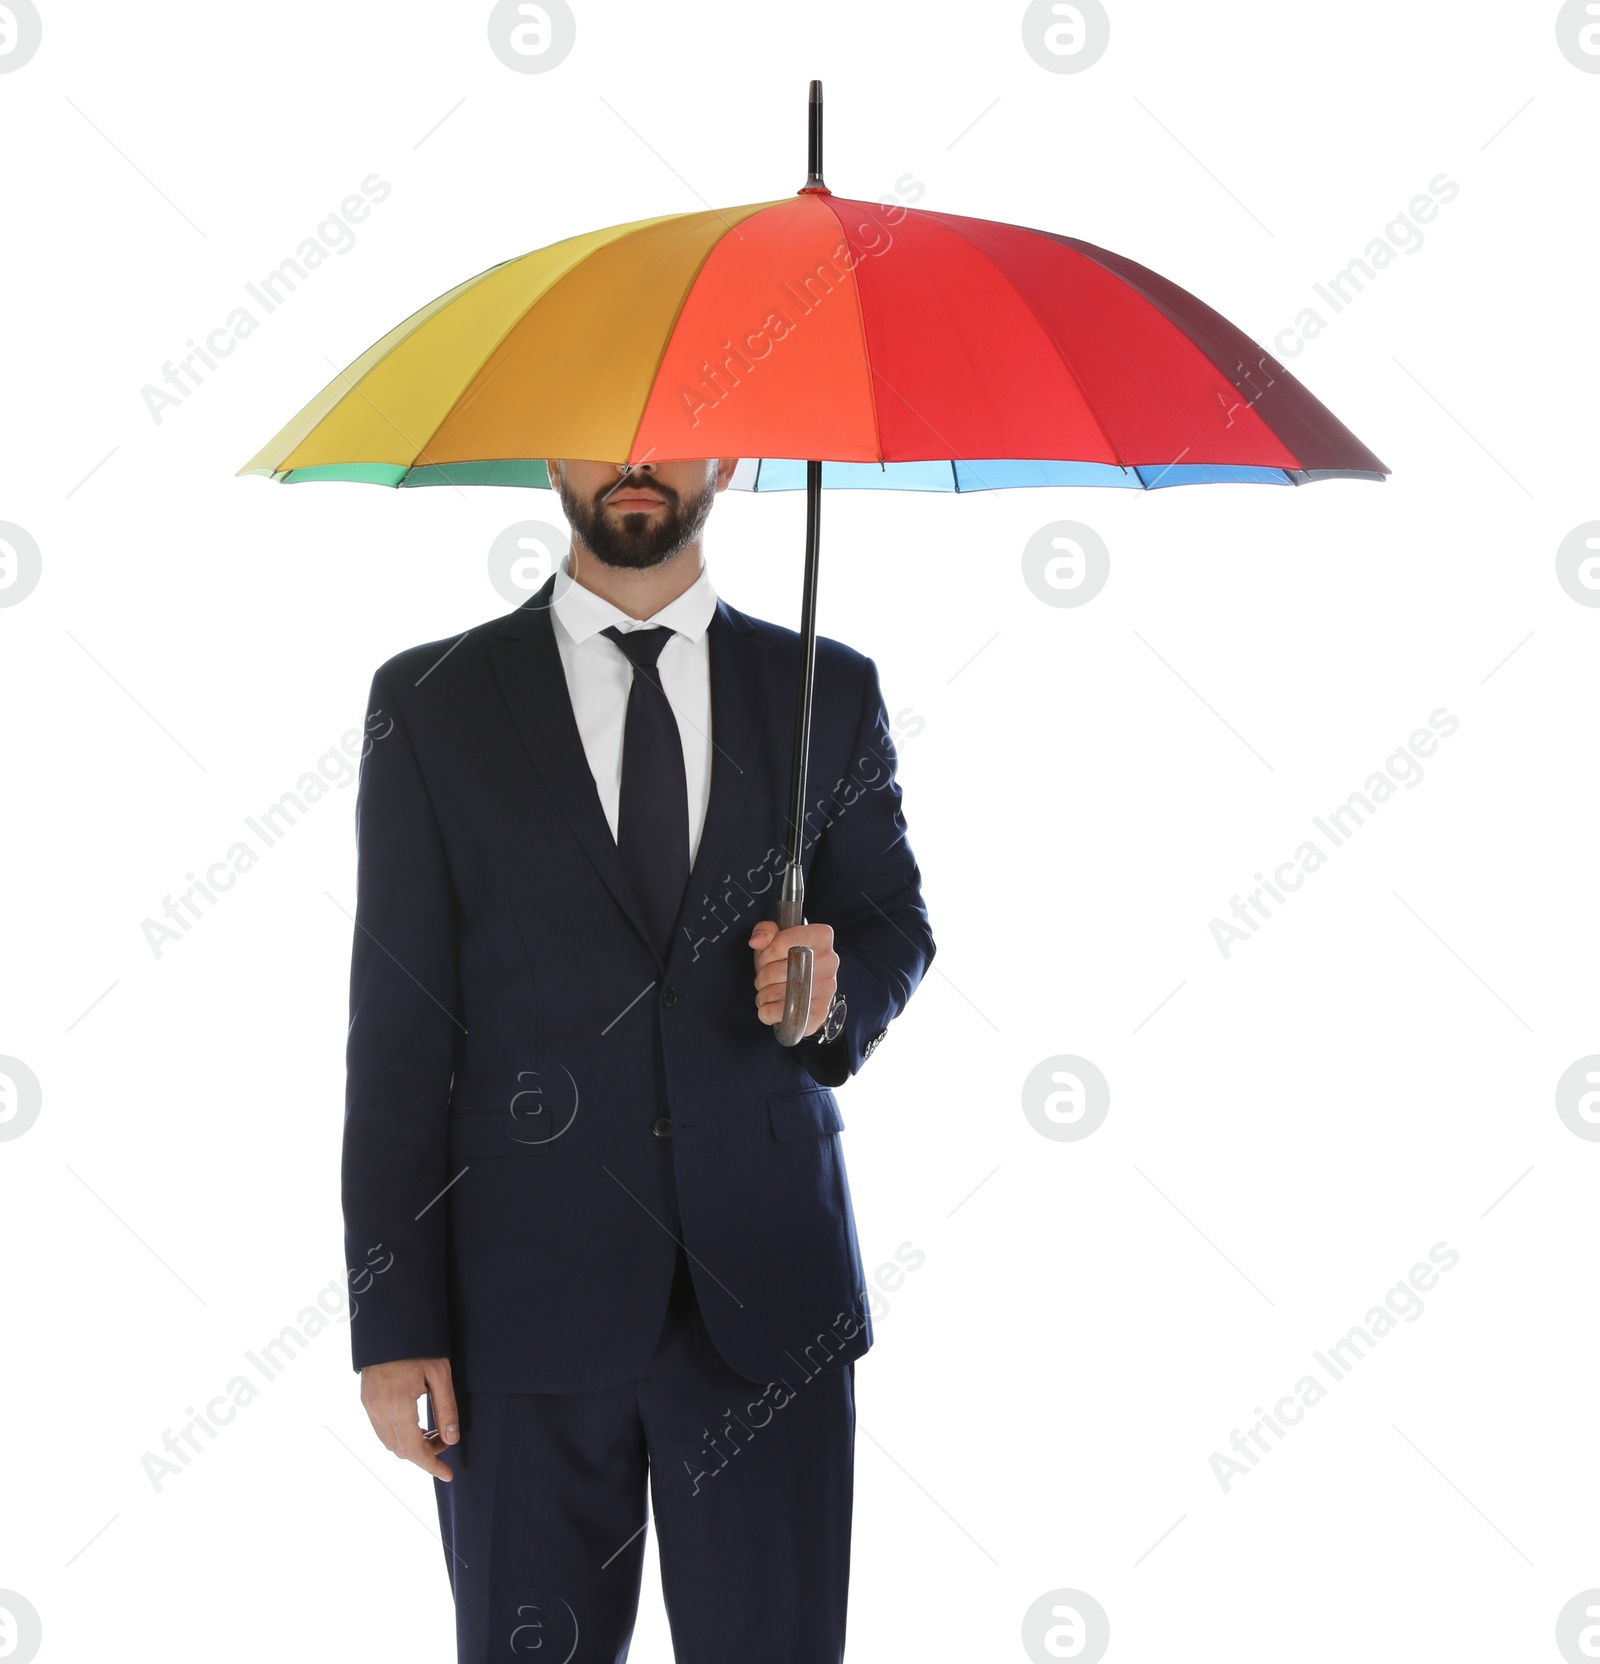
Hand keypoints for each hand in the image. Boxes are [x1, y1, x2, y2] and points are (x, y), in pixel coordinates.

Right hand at [360, 1356, 458, 1480]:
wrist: (390, 1324)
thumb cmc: (419, 1345)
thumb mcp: (440, 1374)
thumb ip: (446, 1409)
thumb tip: (452, 1439)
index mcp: (397, 1405)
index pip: (414, 1450)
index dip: (432, 1465)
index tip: (448, 1474)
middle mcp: (378, 1410)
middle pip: (401, 1450)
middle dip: (425, 1454)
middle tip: (445, 1441)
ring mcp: (369, 1406)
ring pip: (389, 1443)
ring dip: (411, 1445)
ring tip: (433, 1431)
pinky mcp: (366, 1400)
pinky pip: (381, 1430)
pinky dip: (399, 1435)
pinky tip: (415, 1424)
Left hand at [749, 920, 837, 1037]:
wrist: (807, 991)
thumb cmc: (791, 963)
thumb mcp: (776, 940)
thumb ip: (765, 931)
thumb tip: (757, 941)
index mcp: (821, 937)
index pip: (780, 943)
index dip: (765, 954)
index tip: (767, 959)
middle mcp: (828, 961)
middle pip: (775, 971)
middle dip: (762, 977)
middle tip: (767, 979)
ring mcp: (826, 987)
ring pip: (776, 992)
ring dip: (764, 995)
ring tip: (770, 993)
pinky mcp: (820, 1011)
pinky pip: (783, 1013)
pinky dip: (769, 1012)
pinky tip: (774, 1007)